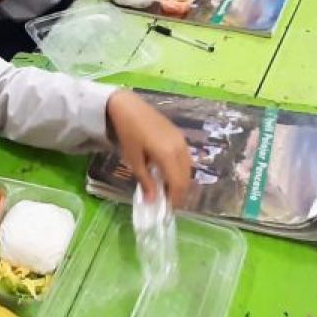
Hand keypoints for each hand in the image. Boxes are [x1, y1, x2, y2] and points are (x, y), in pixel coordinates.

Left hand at [107, 89, 192, 206]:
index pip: (177, 184)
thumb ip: (145, 181)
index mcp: (168, 155)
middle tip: (169, 203)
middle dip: (180, 193)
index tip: (168, 210)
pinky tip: (170, 174)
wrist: (129, 107)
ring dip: (181, 182)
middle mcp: (180, 148)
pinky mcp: (180, 136)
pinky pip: (186, 158)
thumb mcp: (134, 160)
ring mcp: (182, 141)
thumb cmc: (128, 134)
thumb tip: (152, 201)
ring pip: (188, 168)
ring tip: (169, 190)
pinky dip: (181, 170)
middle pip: (186, 177)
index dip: (175, 199)